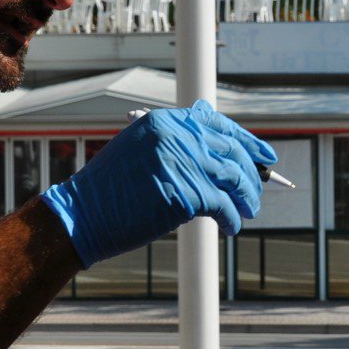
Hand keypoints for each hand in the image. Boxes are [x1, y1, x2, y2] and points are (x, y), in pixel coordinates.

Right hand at [40, 101, 275, 267]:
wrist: (83, 214)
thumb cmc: (110, 190)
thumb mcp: (139, 151)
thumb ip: (175, 144)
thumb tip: (216, 150)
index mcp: (164, 122)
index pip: (217, 124)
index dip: (245, 141)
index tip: (265, 156)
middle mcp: (176, 136)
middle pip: (231, 151)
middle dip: (252, 174)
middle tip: (257, 193)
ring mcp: (183, 163)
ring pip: (234, 178)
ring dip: (246, 198)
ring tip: (247, 212)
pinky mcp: (187, 194)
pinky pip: (224, 206)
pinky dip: (232, 219)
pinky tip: (231, 227)